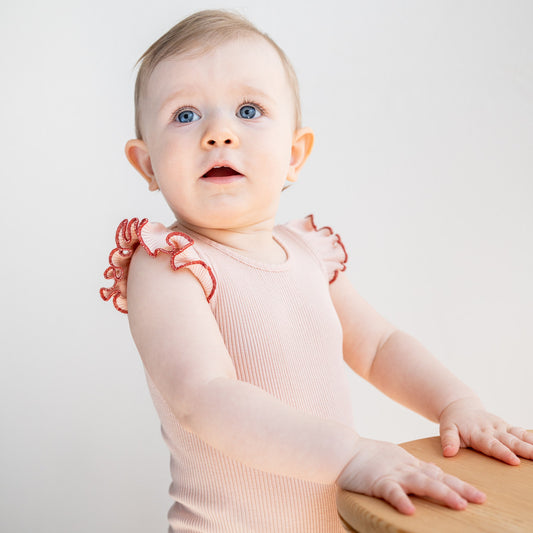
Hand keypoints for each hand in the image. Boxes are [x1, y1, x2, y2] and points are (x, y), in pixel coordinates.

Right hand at [337, 437, 484, 514]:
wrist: (344, 449)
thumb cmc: (367, 456)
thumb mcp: (395, 458)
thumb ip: (412, 467)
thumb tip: (432, 473)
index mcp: (410, 464)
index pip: (439, 474)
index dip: (460, 484)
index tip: (479, 495)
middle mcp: (406, 468)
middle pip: (438, 478)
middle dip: (460, 489)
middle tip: (480, 499)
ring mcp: (393, 474)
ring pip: (421, 483)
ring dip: (441, 493)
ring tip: (459, 505)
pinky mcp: (378, 481)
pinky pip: (391, 492)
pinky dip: (401, 501)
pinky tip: (410, 512)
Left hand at [439, 397, 532, 464]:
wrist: (460, 407)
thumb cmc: (454, 422)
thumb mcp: (447, 429)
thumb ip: (448, 440)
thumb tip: (448, 453)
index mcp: (477, 433)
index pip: (491, 445)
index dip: (502, 453)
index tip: (514, 461)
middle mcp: (491, 429)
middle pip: (509, 441)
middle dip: (523, 449)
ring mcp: (501, 427)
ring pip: (518, 435)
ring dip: (530, 444)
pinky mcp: (507, 426)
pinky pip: (520, 431)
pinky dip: (531, 437)